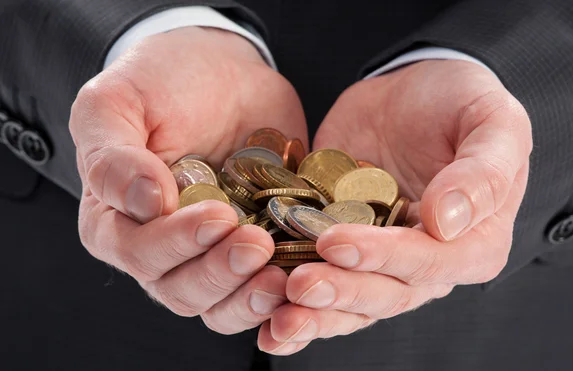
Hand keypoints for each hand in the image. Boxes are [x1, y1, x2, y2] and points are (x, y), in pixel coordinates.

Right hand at [70, 27, 307, 332]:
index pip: (139, 253)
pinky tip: (307, 277)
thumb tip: (143, 206)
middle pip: (183, 289)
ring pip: (224, 303)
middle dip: (221, 273)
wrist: (222, 72)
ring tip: (284, 274)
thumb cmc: (160, 82)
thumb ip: (112, 156)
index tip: (217, 215)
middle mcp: (163, 250)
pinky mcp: (256, 248)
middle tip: (258, 243)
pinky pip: (266, 288)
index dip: (176, 243)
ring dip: (252, 297)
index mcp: (117, 222)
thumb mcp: (118, 104)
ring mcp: (211, 254)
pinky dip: (285, 293)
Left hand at [257, 60, 531, 354]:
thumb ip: (482, 171)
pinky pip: (325, 280)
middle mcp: (429, 262)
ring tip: (275, 311)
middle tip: (298, 284)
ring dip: (315, 312)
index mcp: (475, 241)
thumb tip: (447, 223)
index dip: (386, 259)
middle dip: (341, 292)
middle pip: (387, 293)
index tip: (337, 242)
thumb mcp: (491, 120)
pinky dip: (296, 304)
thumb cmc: (461, 102)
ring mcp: (383, 260)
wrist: (411, 92)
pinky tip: (266, 317)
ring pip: (352, 301)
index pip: (433, 264)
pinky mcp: (344, 246)